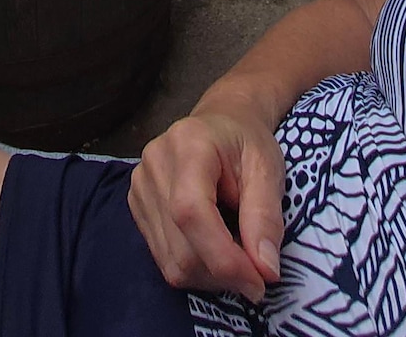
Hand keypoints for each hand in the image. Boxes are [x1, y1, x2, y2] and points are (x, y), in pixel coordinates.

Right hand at [131, 102, 290, 297]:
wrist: (220, 123)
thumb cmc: (247, 143)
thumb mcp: (268, 171)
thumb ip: (266, 219)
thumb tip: (266, 271)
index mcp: (188, 145)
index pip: (191, 212)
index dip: (223, 256)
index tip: (258, 282)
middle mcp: (153, 166)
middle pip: (179, 245)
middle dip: (223, 273)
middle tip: (259, 275)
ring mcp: (138, 188)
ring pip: (170, 260)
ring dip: (211, 276)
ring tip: (239, 260)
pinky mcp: (136, 207)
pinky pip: (164, 258)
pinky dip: (197, 269)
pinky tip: (217, 252)